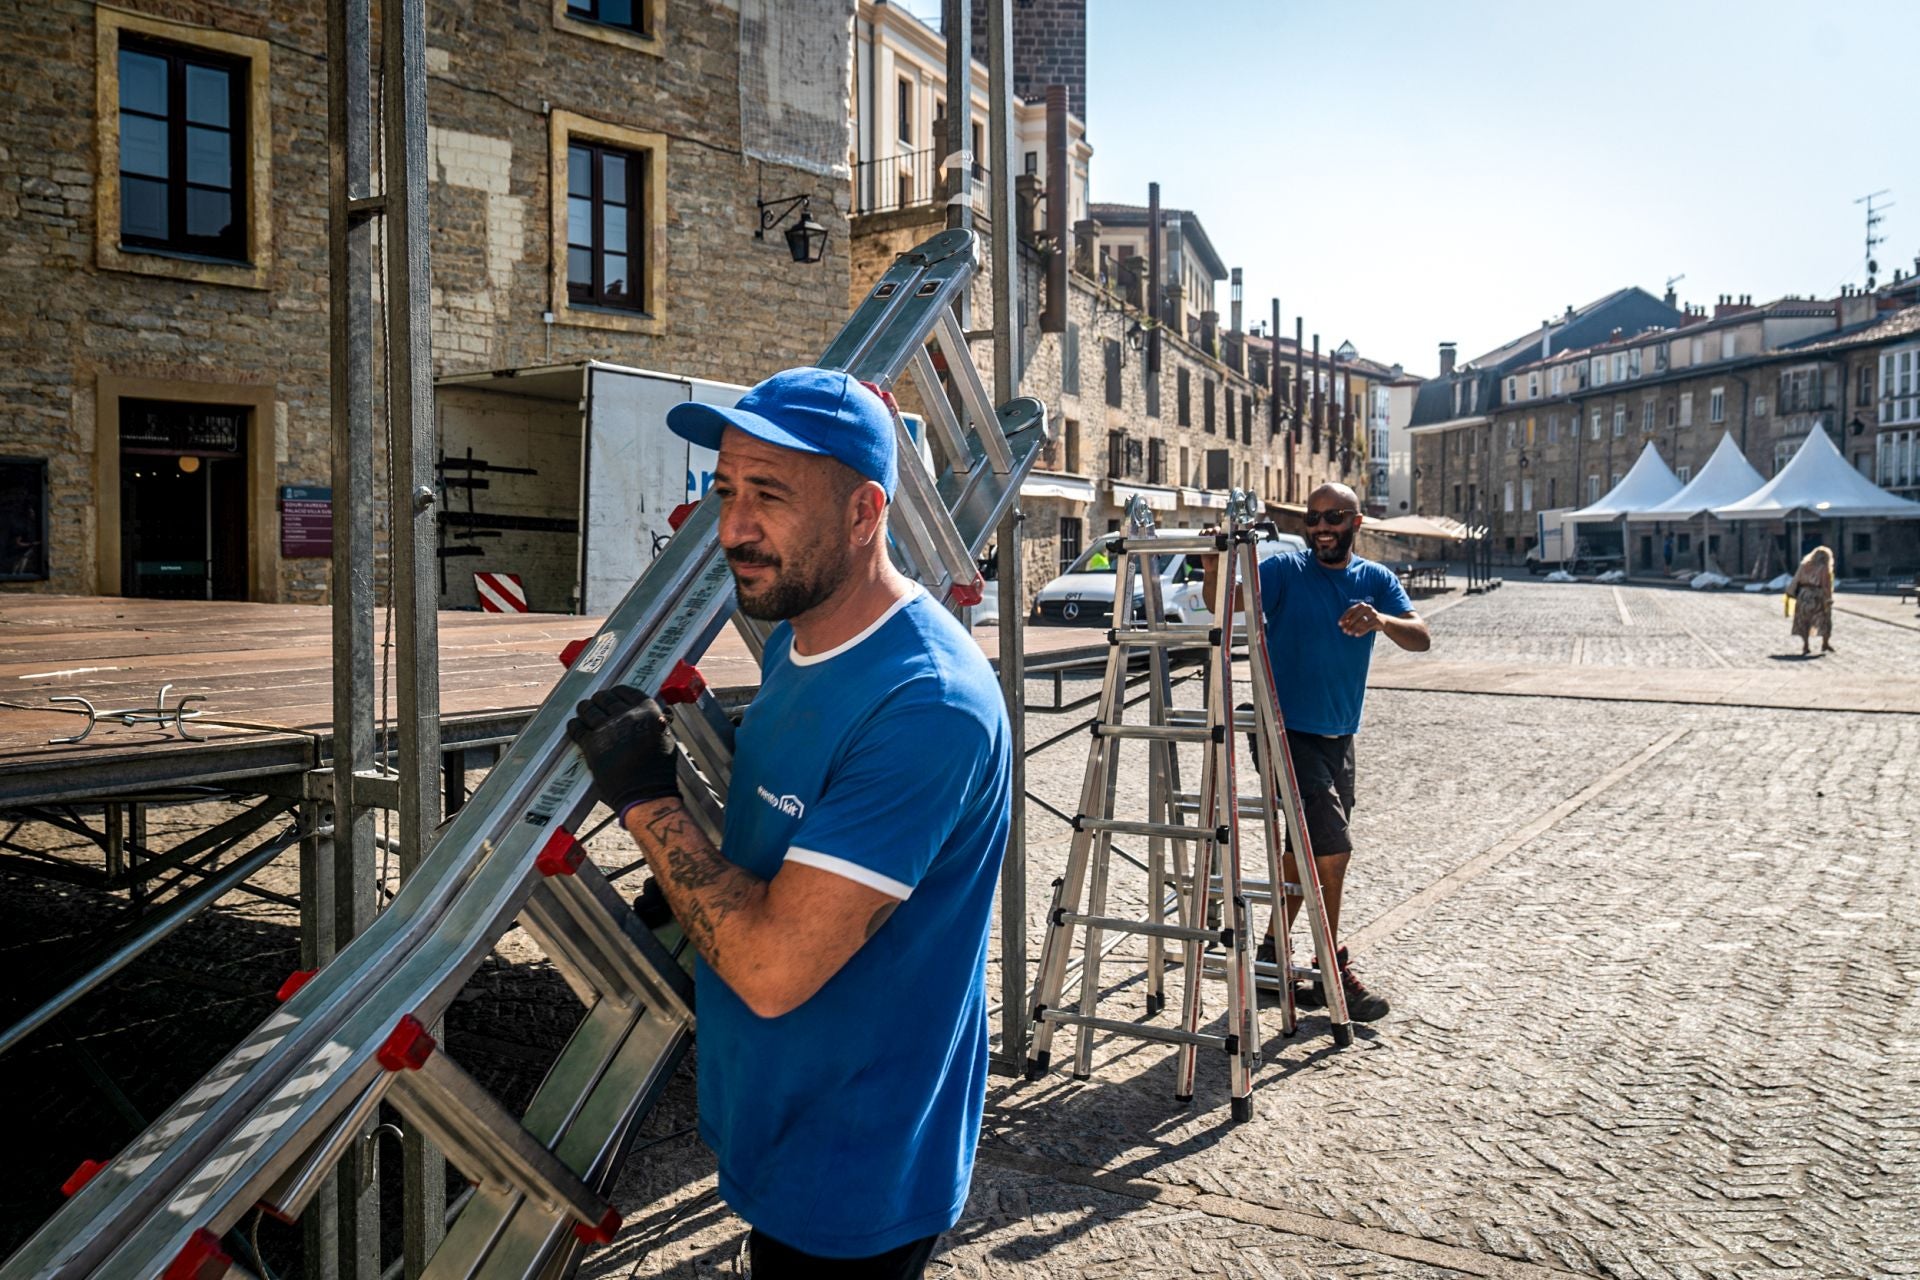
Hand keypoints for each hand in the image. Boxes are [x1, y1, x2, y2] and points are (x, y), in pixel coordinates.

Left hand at [566, 686, 678, 819]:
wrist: (645, 793)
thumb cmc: (658, 770)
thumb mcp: (666, 739)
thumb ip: (656, 723)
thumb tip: (654, 714)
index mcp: (647, 712)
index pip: (627, 691)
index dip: (617, 692)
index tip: (613, 694)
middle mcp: (626, 715)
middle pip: (605, 698)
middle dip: (599, 699)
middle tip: (596, 701)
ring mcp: (606, 729)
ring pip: (588, 709)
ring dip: (584, 708)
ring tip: (583, 709)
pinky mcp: (591, 744)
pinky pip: (577, 728)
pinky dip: (574, 725)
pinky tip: (574, 725)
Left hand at [1338, 602, 1383, 635]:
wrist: (1382, 622)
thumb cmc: (1367, 619)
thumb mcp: (1359, 618)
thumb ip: (1350, 620)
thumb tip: (1341, 625)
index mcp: (1361, 605)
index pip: (1350, 610)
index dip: (1344, 617)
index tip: (1339, 624)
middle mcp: (1367, 607)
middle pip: (1355, 615)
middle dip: (1348, 624)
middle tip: (1343, 630)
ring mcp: (1373, 613)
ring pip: (1361, 621)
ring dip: (1354, 628)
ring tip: (1348, 633)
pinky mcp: (1377, 620)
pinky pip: (1368, 626)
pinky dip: (1361, 631)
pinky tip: (1356, 635)